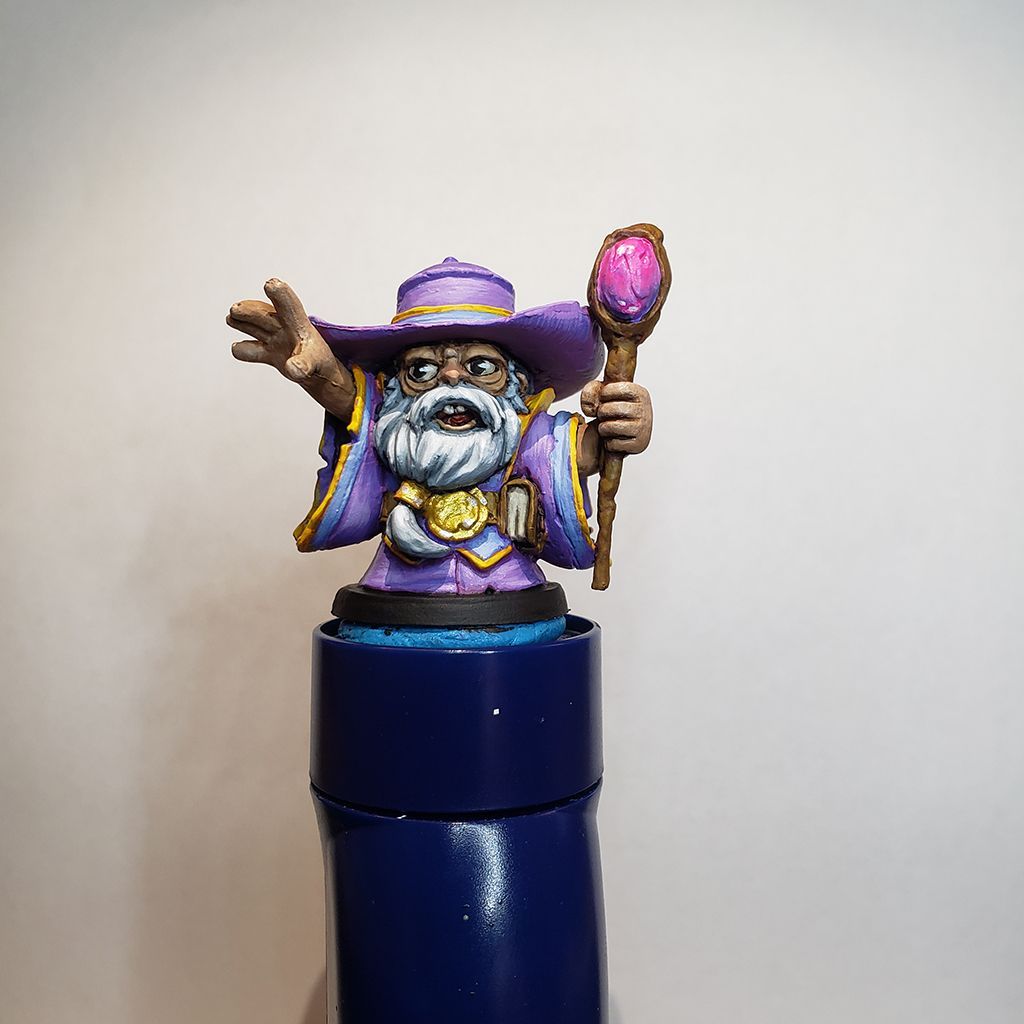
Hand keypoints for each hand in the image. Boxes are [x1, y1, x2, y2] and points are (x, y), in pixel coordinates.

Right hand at [227, 279, 354, 419]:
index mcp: (299, 324)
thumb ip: (304, 365)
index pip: (289, 304)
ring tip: (231, 317)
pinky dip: (242, 350)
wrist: (317, 371)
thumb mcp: (315, 363)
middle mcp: (283, 327)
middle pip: (263, 314)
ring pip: (253, 325)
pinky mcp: (267, 352)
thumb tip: (293, 369)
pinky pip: (250, 349)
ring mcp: (273, 338)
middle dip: (250, 310)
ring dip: (241, 321)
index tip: (271, 284)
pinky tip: (238, 348)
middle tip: (235, 310)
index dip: (280, 294)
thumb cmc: (319, 361)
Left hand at [580, 380, 652, 454]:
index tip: (607, 400)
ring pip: (608, 427)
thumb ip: (591, 392)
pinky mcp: (639, 445)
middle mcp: (644, 409)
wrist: (627, 435)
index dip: (601, 397)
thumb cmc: (615, 413)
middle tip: (608, 417)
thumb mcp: (603, 395)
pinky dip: (609, 444)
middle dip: (601, 414)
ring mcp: (643, 428)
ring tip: (610, 427)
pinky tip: (617, 439)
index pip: (607, 390)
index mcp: (639, 393)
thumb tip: (590, 408)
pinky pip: (613, 444)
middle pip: (606, 409)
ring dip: (603, 429)